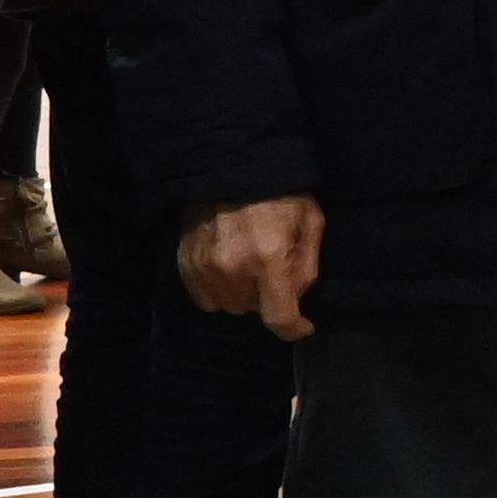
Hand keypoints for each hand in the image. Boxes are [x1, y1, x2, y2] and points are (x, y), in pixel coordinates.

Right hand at [181, 195, 327, 341]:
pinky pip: (206, 299)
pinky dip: (220, 290)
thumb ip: (307, 266)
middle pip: (255, 310)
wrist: (230, 169)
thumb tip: (298, 301)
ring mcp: (205, 268)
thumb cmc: (280, 193)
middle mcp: (233, 268)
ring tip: (250, 264)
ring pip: (231, 306)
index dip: (294, 329)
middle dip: (269, 296)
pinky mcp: (185, 265)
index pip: (279, 316)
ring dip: (244, 294)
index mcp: (268, 258)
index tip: (304, 326)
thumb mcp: (310, 222)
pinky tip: (229, 267)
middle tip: (274, 268)